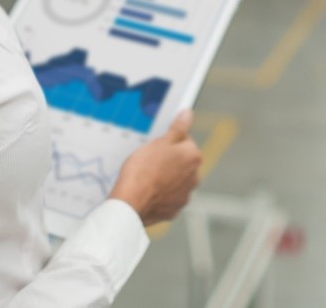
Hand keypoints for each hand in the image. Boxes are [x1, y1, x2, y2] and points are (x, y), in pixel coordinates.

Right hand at [109, 109, 202, 225]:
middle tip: (150, 161)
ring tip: (147, 177)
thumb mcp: (159, 142)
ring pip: (176, 180)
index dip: (169, 141)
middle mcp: (194, 177)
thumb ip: (177, 128)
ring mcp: (184, 195)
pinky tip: (148, 191)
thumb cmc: (143, 170)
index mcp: (193, 157)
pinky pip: (168, 197)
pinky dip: (161, 194)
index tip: (157, 146)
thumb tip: (188, 114)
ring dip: (166, 177)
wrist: (131, 203)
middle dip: (169, 160)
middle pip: (182, 162)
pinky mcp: (174, 209)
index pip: (185, 141)